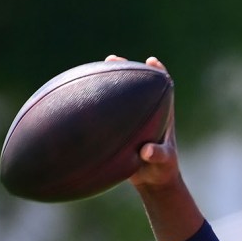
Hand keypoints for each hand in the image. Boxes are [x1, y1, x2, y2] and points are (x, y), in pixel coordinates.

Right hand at [105, 55, 179, 188]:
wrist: (152, 181)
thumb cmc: (162, 170)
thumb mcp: (164, 163)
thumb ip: (159, 155)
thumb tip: (147, 150)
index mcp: (161, 116)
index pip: (163, 89)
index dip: (158, 73)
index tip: (151, 62)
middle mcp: (145, 113)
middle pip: (137, 85)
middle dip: (126, 70)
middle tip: (113, 59)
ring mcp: (130, 120)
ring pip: (119, 98)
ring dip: (107, 82)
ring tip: (93, 70)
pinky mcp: (118, 130)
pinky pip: (105, 114)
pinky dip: (95, 106)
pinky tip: (77, 99)